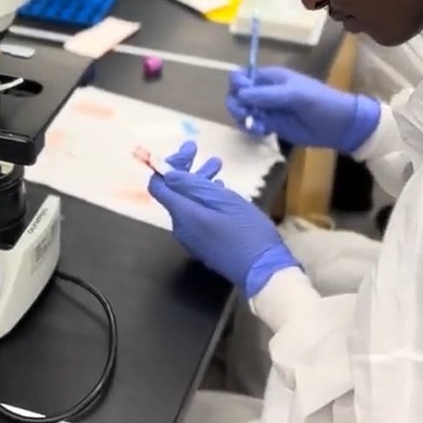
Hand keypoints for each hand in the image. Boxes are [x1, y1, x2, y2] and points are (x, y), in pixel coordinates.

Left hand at [148, 141, 297, 297]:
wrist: (263, 271)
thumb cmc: (247, 232)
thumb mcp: (224, 201)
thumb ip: (194, 186)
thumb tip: (167, 173)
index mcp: (184, 215)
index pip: (159, 186)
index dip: (168, 164)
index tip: (188, 150)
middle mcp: (181, 227)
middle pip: (173, 192)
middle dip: (186, 169)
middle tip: (202, 151)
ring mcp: (192, 238)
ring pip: (187, 203)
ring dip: (199, 182)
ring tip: (217, 165)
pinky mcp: (204, 244)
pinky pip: (196, 215)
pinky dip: (204, 198)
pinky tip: (220, 189)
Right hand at [226, 66, 380, 151]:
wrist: (339, 125)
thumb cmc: (320, 102)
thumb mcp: (294, 95)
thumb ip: (267, 95)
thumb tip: (240, 94)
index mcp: (270, 77)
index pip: (242, 76)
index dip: (238, 85)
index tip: (244, 98)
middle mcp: (265, 90)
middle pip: (237, 93)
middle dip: (237, 104)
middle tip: (246, 116)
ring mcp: (267, 108)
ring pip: (242, 110)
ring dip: (242, 118)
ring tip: (255, 127)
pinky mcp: (272, 124)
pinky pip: (252, 124)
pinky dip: (251, 128)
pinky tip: (261, 132)